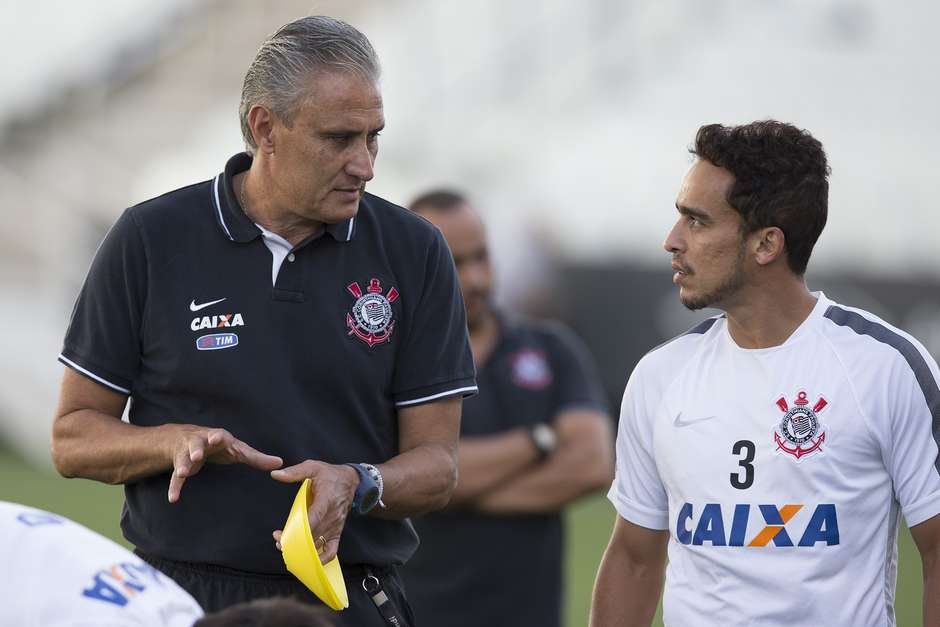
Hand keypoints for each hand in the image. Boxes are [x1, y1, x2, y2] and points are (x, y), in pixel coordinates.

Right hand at [167, 426, 282, 502]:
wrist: (188, 438)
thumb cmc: (220, 445)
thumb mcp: (238, 449)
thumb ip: (256, 457)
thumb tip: (280, 463)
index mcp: (218, 437)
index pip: (219, 435)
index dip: (217, 437)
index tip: (216, 440)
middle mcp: (201, 442)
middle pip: (197, 443)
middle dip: (197, 448)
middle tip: (196, 455)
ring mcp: (188, 453)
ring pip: (183, 457)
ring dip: (183, 464)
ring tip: (183, 472)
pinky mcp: (179, 465)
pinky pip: (175, 477)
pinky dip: (175, 487)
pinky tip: (173, 498)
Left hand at [270, 460, 358, 562]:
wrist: (352, 481)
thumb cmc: (331, 475)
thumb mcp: (313, 467)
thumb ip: (294, 472)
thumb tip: (275, 475)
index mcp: (326, 500)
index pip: (313, 519)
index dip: (298, 530)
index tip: (282, 535)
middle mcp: (332, 516)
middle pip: (312, 536)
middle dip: (294, 542)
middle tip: (279, 541)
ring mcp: (335, 526)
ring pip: (318, 545)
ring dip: (302, 550)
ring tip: (286, 546)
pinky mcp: (337, 532)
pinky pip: (331, 551)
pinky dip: (320, 559)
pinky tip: (307, 560)